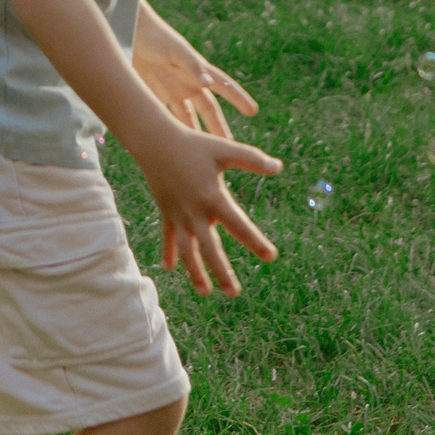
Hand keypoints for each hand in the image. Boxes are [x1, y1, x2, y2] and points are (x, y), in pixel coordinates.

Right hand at [126, 119, 281, 296]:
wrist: (156, 142)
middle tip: (234, 293)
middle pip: (210, 249)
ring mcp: (178, 215)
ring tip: (206, 292)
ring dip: (195, 272)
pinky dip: (168, 252)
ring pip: (187, 251)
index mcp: (213, 198)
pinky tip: (169, 268)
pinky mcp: (166, 212)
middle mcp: (195, 212)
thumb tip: (278, 167)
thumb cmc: (194, 145)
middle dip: (221, 272)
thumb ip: (251, 159)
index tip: (271, 257)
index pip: (239, 226)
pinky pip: (168, 237)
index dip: (256, 242)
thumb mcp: (224, 149)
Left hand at [131, 3, 259, 138]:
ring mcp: (173, 91)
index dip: (239, 98)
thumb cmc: (156, 37)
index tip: (253, 111)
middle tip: (231, 147)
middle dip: (219, 128)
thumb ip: (192, 65)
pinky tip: (176, 145)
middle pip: (209, 111)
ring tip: (205, 152)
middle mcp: (189, 83)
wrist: (129, 34)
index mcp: (199, 71)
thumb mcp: (176, 50)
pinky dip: (173, 130)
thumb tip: (208, 83)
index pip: (224, 86)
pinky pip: (167, 117)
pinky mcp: (156, 95)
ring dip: (197, 134)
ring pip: (189, 119)